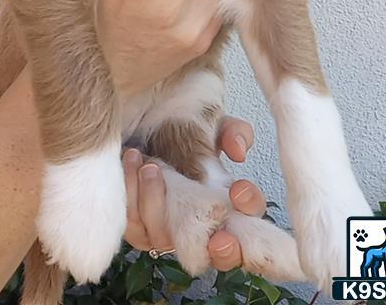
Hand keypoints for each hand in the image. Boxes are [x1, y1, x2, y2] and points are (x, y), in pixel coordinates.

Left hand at [122, 118, 265, 271]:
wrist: (147, 136)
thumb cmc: (187, 138)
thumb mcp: (215, 129)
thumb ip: (234, 133)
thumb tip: (238, 151)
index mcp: (231, 205)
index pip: (255, 221)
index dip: (250, 211)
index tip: (239, 190)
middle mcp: (204, 229)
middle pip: (224, 256)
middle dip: (224, 251)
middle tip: (217, 235)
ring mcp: (172, 236)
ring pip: (166, 238)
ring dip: (156, 201)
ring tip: (150, 166)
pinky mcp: (141, 232)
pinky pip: (134, 224)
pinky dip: (131, 194)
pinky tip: (132, 163)